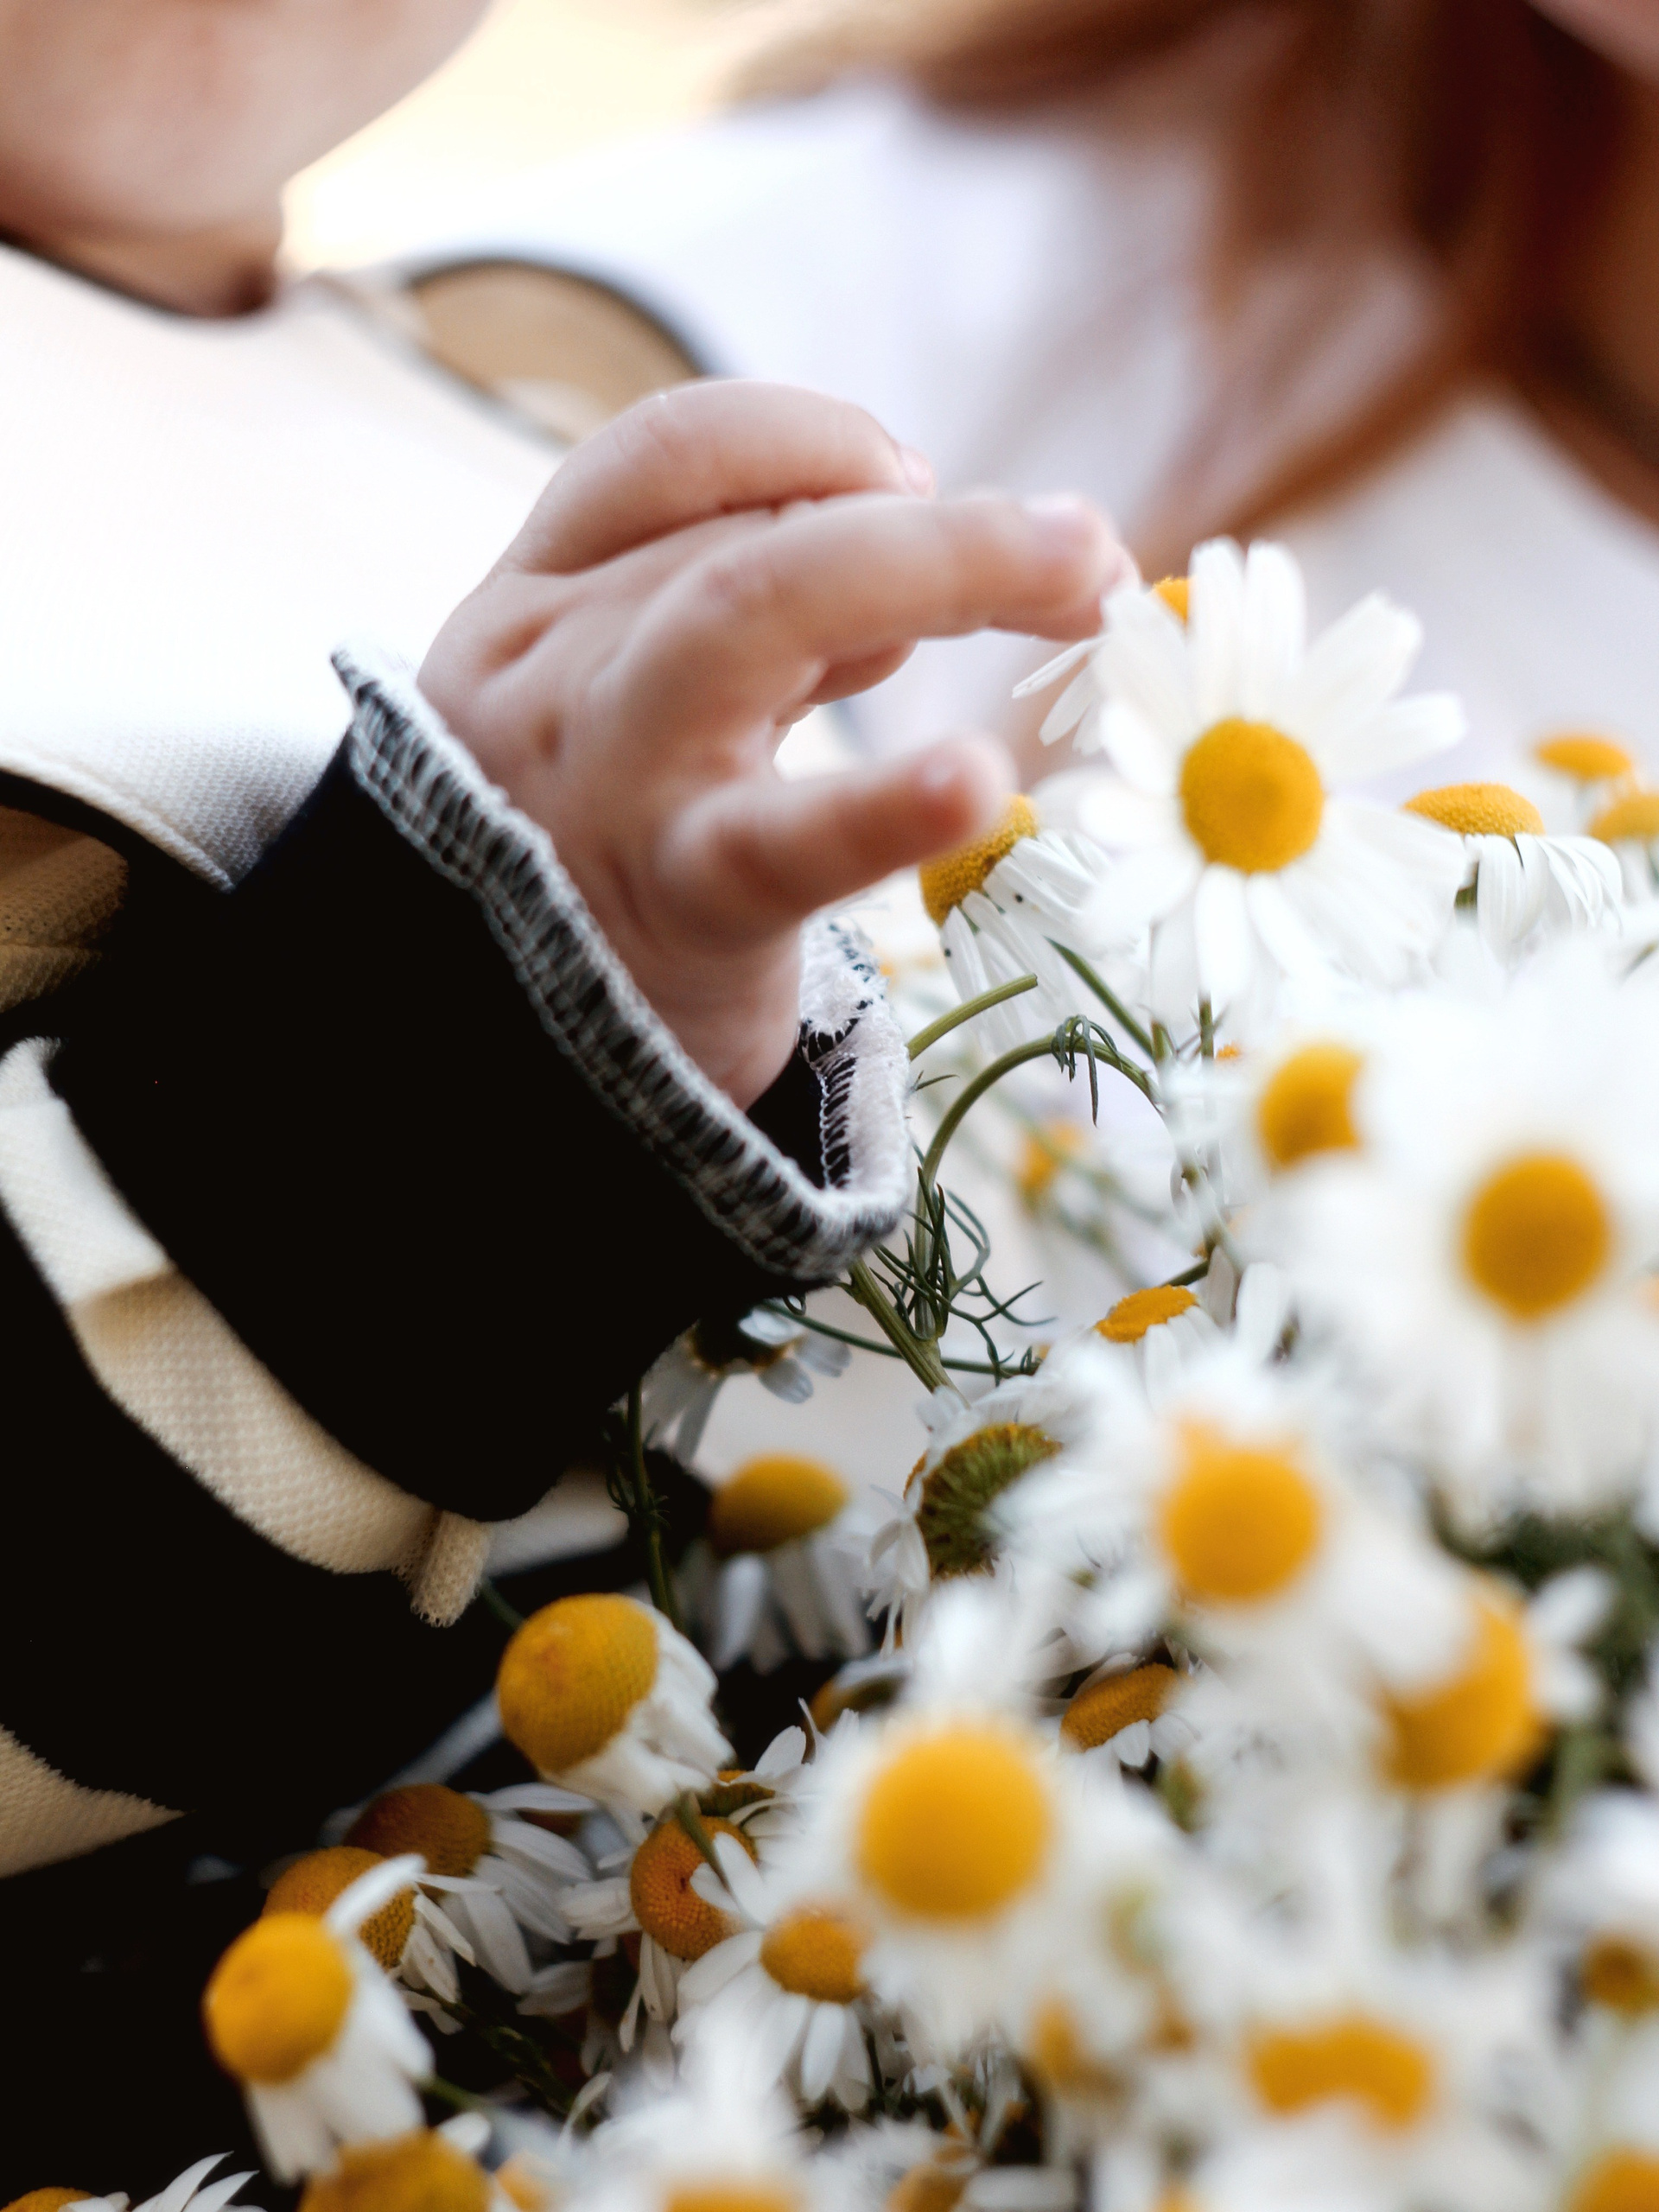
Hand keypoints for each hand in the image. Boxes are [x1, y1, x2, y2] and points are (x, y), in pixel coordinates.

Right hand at [419, 381, 1126, 1107]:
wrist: (516, 1051)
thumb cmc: (612, 860)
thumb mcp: (651, 716)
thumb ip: (758, 630)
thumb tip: (914, 560)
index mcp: (537, 606)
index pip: (667, 457)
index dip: (811, 441)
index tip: (917, 479)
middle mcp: (545, 670)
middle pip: (739, 540)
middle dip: (929, 528)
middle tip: (1082, 544)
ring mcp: (600, 779)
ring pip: (744, 618)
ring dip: (935, 575)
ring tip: (1084, 588)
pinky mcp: (668, 901)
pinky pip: (775, 841)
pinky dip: (884, 804)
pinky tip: (978, 780)